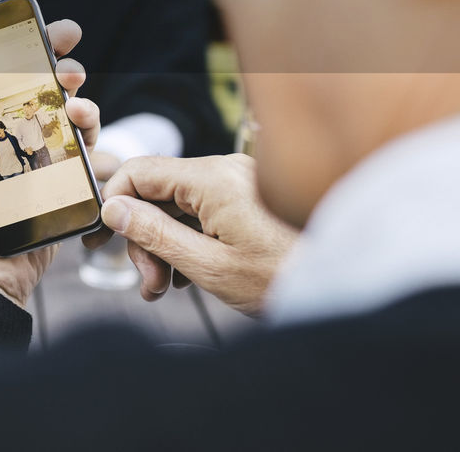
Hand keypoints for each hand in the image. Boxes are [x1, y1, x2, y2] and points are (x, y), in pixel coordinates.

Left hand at [0, 0, 100, 307]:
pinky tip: (83, 119)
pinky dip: (87, 125)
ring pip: (59, 107)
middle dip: (49, 52)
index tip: (21, 10)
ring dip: (71, 87)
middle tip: (67, 36)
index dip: (4, 40)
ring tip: (74, 86)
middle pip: (28, 81)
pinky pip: (80, 144)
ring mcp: (29, 157)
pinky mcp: (56, 179)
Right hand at [86, 154, 297, 314]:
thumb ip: (154, 234)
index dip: (116, 204)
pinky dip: (190, 238)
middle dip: (144, 237)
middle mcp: (226, 170)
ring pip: (180, 205)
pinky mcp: (252, 197)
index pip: (140, 171)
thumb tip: (113, 209)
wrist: (350, 284)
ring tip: (167, 288)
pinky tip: (189, 275)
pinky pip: (205, 210)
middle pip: (159, 192)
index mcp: (213, 179)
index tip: (109, 242)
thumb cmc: (285, 279)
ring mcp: (242, 182)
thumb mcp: (208, 266)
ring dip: (166, 244)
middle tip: (149, 284)